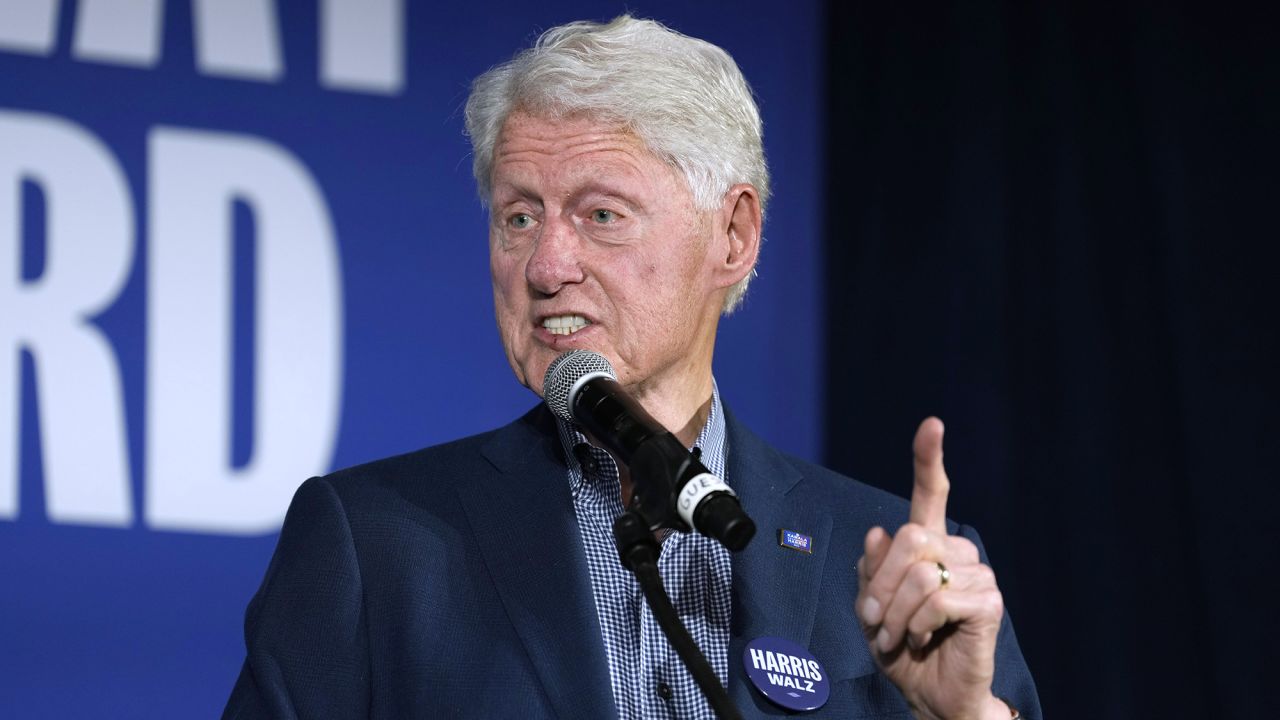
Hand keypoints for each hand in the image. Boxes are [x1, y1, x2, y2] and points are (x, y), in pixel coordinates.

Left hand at [855, 418, 1008, 719]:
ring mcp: (978, 573)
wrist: (931, 695)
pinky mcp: (988, 601)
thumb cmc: (902, 649)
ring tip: (896, 637)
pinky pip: (936, 599)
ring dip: (894, 613)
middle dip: (880, 585)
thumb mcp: (871, 607)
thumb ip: (871, 570)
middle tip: (875, 622)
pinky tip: (921, 639)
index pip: (930, 495)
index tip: (932, 425)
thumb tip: (879, 532)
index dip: (929, 459)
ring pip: (919, 573)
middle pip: (910, 538)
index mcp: (929, 546)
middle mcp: (957, 551)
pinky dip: (915, 624)